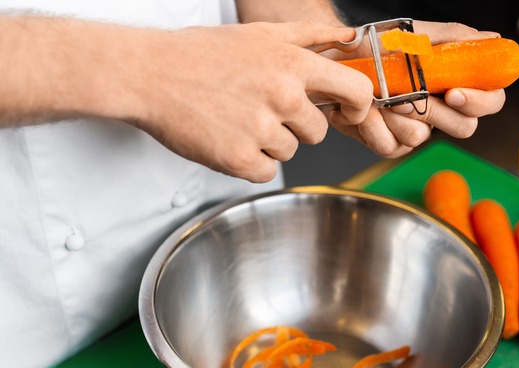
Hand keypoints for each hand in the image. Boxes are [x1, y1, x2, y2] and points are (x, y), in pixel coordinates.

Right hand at [132, 21, 373, 182]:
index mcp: (293, 65)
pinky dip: (252, 162)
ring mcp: (261, 130)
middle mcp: (283, 97)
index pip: (357, 92)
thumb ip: (312, 36)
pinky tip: (230, 138)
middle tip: (260, 107)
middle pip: (318, 131)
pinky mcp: (239, 159)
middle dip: (296, 125)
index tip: (346, 111)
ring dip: (270, 142)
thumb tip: (351, 38)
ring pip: (291, 151)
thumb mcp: (261, 34)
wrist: (149, 74)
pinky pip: (267, 171)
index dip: (358, 106)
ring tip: (238, 118)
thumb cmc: (203, 53)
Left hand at [327, 21, 506, 158]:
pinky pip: (390, 145)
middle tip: (407, 95)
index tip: (454, 92)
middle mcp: (441, 110)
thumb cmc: (377, 46)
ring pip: (420, 137)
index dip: (479, 101)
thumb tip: (493, 39)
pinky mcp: (391, 144)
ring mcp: (417, 129)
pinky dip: (372, 124)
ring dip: (394, 113)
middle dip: (434, 111)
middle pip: (464, 127)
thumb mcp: (417, 35)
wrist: (338, 59)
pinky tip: (364, 107)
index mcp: (456, 84)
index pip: (490, 100)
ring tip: (377, 93)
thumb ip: (456, 38)